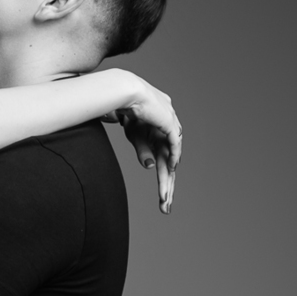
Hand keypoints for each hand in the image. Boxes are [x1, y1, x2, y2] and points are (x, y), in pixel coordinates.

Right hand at [114, 80, 181, 213]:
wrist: (123, 90)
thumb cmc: (123, 107)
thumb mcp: (133, 135)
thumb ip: (143, 150)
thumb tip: (150, 166)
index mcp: (160, 122)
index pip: (163, 151)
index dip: (162, 171)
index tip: (162, 191)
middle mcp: (168, 123)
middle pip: (168, 160)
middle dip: (166, 184)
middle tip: (165, 205)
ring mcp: (169, 122)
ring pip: (171, 157)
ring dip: (167, 178)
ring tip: (165, 197)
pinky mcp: (168, 122)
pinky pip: (173, 145)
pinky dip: (173, 158)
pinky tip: (172, 170)